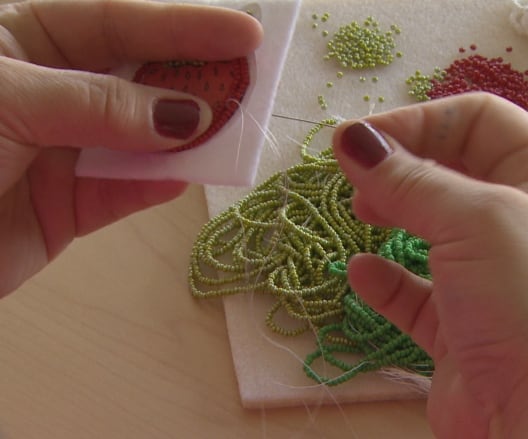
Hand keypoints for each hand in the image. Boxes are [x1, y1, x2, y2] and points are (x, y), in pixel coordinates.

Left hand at [0, 0, 261, 295]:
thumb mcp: (6, 99)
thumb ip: (98, 104)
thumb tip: (185, 114)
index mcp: (20, 36)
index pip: (117, 19)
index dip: (185, 25)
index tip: (246, 32)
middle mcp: (47, 87)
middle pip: (139, 75)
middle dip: (196, 78)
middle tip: (253, 80)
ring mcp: (61, 148)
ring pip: (141, 136)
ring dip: (187, 134)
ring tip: (235, 128)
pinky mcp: (66, 207)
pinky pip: (124, 190)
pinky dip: (157, 184)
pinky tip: (188, 173)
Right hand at [332, 93, 527, 437]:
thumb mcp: (476, 219)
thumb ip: (412, 179)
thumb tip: (354, 139)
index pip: (485, 124)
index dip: (425, 120)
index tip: (367, 137)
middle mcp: (527, 228)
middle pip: (457, 171)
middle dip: (405, 164)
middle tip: (357, 173)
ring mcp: (496, 281)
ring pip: (436, 230)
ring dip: (394, 213)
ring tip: (361, 209)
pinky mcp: (465, 329)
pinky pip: (419, 294)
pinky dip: (387, 279)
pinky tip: (362, 270)